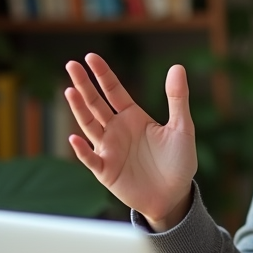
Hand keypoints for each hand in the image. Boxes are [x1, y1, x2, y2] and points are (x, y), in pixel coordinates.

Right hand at [64, 53, 195, 229]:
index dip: (102, 74)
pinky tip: (75, 137)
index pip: (113, 91)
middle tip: (71, 65)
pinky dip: (82, 150)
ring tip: (70, 91)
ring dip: (79, 110)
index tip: (90, 57)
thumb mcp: (182, 127)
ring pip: (90, 125)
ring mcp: (109, 150)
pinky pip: (91, 159)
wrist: (175, 195)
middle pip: (96, 103)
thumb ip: (177, 98)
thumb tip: (177, 66)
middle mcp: (117, 130)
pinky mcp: (106, 171)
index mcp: (133, 117)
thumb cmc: (178, 161)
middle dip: (84, 85)